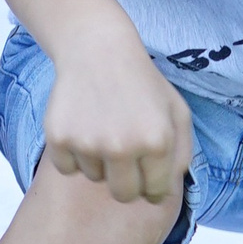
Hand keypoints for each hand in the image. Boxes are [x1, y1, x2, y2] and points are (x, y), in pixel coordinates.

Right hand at [43, 25, 190, 205]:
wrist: (97, 48)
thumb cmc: (141, 82)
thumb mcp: (177, 110)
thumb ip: (183, 154)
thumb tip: (167, 191)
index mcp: (157, 142)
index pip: (155, 193)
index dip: (151, 182)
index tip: (145, 168)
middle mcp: (123, 147)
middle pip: (124, 195)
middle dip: (126, 181)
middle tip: (122, 153)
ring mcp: (88, 143)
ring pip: (94, 178)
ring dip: (99, 161)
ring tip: (102, 127)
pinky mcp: (59, 138)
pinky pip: (66, 168)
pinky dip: (72, 154)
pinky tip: (81, 126)